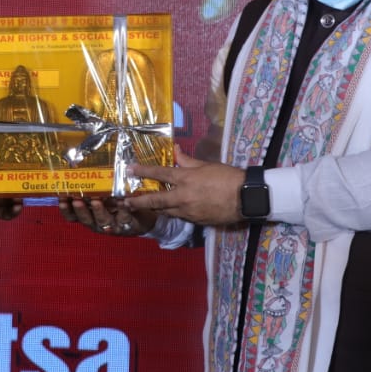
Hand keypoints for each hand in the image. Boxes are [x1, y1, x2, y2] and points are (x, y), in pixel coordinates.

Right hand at [58, 195, 154, 236]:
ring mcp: (112, 225)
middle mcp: (97, 222)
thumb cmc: (117, 202)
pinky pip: (124, 217)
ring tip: (96, 201)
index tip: (61, 200)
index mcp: (88, 215)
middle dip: (80, 210)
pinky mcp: (127, 225)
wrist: (142, 215)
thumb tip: (81, 164)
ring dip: (98, 211)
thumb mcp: (103, 195)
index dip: (65, 210)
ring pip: (102, 220)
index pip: (72, 216)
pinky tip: (122, 202)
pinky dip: (122, 209)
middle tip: (76, 201)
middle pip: (85, 219)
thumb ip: (93, 187)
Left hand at [122, 144, 245, 226]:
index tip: (130, 170)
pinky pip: (179, 216)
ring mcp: (188, 211)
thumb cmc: (228, 177)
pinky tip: (168, 211)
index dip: (143, 171)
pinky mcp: (196, 221)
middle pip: (155, 200)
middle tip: (124, 201)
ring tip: (141, 207)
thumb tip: (176, 150)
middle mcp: (183, 197)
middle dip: (138, 201)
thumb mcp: (207, 165)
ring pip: (165, 211)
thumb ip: (188, 160)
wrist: (246, 198)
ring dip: (153, 209)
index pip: (160, 174)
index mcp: (186, 179)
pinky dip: (171, 213)